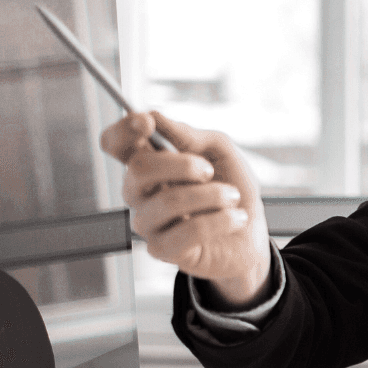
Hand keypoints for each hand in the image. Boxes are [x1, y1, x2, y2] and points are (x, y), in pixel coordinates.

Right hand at [99, 111, 270, 304]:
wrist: (252, 234)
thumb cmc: (231, 188)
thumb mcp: (220, 151)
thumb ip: (190, 135)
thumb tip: (157, 118)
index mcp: (149, 163)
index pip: (115, 144)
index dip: (122, 131)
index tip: (146, 121)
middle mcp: (140, 192)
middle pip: (137, 169)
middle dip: (181, 164)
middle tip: (209, 171)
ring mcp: (148, 223)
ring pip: (169, 201)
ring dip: (212, 195)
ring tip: (233, 197)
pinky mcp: (163, 250)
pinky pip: (188, 231)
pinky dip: (221, 220)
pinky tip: (236, 218)